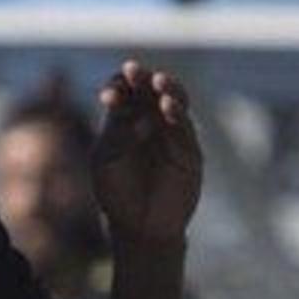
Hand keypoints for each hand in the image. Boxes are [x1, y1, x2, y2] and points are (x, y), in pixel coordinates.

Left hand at [89, 61, 200, 247]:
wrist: (139, 227)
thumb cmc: (117, 192)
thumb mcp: (107, 158)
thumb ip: (118, 132)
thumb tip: (136, 111)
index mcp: (126, 118)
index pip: (125, 90)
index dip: (118, 85)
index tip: (108, 96)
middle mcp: (151, 120)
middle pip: (150, 88)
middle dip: (142, 78)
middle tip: (132, 71)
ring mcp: (173, 134)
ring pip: (175, 100)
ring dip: (167, 88)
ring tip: (157, 82)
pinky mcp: (190, 152)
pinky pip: (186, 128)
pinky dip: (178, 114)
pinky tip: (167, 106)